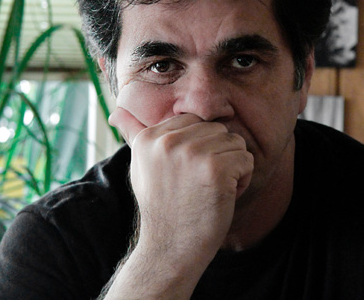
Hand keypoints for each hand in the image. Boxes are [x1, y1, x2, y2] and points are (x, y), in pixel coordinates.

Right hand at [107, 108, 253, 289]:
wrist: (170, 250)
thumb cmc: (162, 209)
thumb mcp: (141, 168)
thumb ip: (136, 137)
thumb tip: (117, 112)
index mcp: (149, 138)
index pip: (195, 122)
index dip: (201, 148)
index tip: (188, 174)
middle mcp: (168, 141)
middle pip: (218, 129)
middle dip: (219, 156)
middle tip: (201, 185)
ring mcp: (192, 154)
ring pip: (236, 142)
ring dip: (233, 167)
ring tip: (211, 190)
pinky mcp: (216, 169)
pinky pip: (246, 159)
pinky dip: (243, 179)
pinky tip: (224, 196)